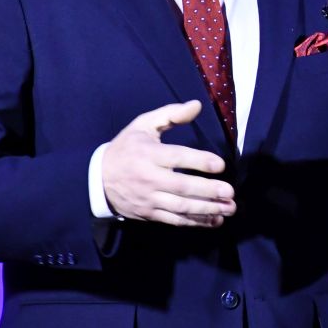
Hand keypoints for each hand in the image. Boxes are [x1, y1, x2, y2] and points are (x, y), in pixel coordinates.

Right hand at [102, 100, 235, 226]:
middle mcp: (149, 178)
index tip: (220, 164)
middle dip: (208, 190)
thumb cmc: (126, 148)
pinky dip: (195, 222)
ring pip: (181, 207)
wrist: (97, 180)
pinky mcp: (149, 214)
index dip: (199, 161)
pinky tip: (215, 220)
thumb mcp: (143, 125)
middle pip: (182, 186)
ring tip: (229, 208)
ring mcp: (149, 199)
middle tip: (229, 192)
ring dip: (207, 209)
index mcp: (148, 153)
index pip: (177, 157)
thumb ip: (171, 114)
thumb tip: (197, 105)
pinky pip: (175, 220)